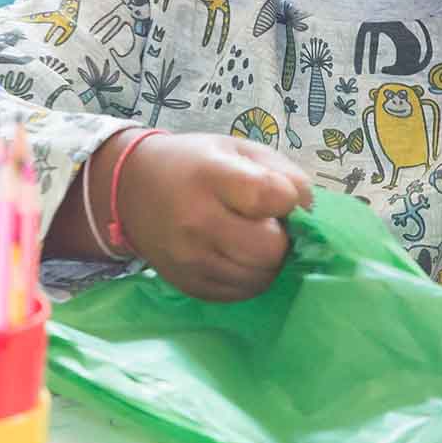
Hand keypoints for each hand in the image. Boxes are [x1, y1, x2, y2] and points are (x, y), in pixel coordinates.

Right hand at [109, 131, 312, 300]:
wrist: (132, 188)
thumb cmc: (195, 163)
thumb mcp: (238, 149)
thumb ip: (283, 173)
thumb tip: (309, 212)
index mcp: (211, 177)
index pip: (270, 197)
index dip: (287, 200)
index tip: (278, 196)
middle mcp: (197, 222)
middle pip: (269, 249)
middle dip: (281, 238)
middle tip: (268, 224)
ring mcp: (191, 260)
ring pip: (260, 278)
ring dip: (268, 262)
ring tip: (252, 239)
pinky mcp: (189, 285)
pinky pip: (241, 293)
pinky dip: (250, 277)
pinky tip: (238, 255)